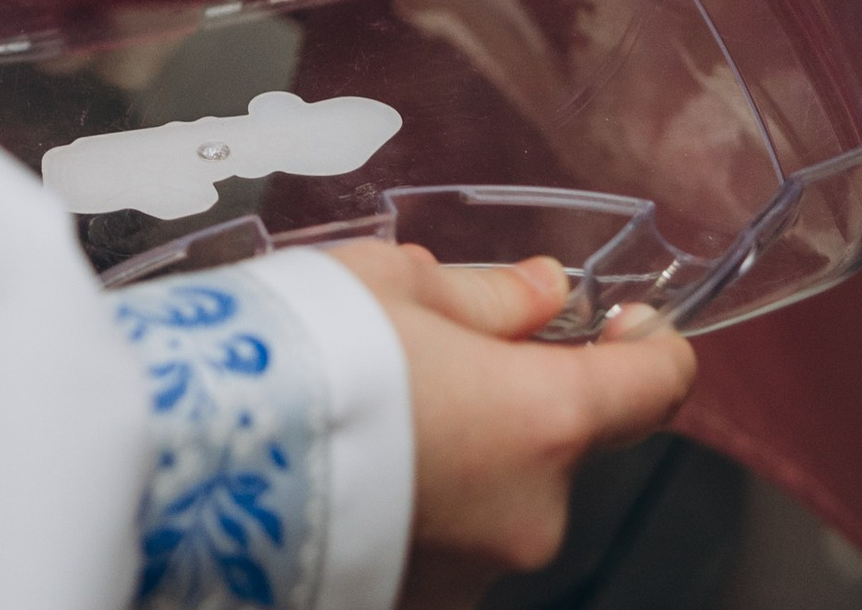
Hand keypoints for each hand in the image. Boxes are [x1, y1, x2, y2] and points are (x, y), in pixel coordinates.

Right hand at [327, 245, 692, 605]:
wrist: (204, 469)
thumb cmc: (309, 358)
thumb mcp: (401, 284)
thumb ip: (489, 296)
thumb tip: (542, 293)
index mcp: (548, 420)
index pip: (657, 386)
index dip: (651, 344)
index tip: (625, 319)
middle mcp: (533, 515)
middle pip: (561, 441)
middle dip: (517, 395)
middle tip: (435, 351)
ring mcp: (478, 577)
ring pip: (500, 494)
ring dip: (464, 455)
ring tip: (372, 413)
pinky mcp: (422, 606)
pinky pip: (448, 540)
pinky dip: (421, 505)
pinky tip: (355, 468)